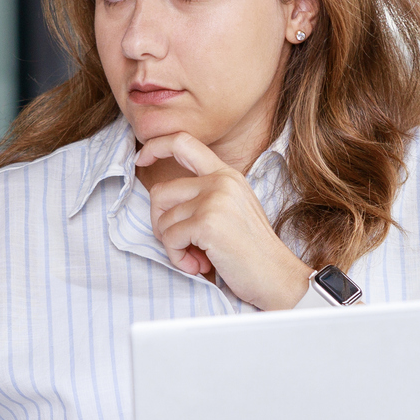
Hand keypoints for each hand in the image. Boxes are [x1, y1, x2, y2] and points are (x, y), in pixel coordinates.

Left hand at [136, 132, 312, 310]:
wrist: (278, 276)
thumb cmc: (252, 252)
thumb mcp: (232, 210)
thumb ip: (204, 196)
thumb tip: (161, 202)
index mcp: (227, 175)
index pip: (183, 142)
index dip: (156, 147)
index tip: (141, 160)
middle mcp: (221, 181)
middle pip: (161, 193)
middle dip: (161, 224)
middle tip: (181, 244)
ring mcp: (215, 199)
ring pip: (163, 220)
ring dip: (173, 247)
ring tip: (197, 258)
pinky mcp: (207, 222)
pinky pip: (170, 238)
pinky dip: (178, 257)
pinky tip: (199, 265)